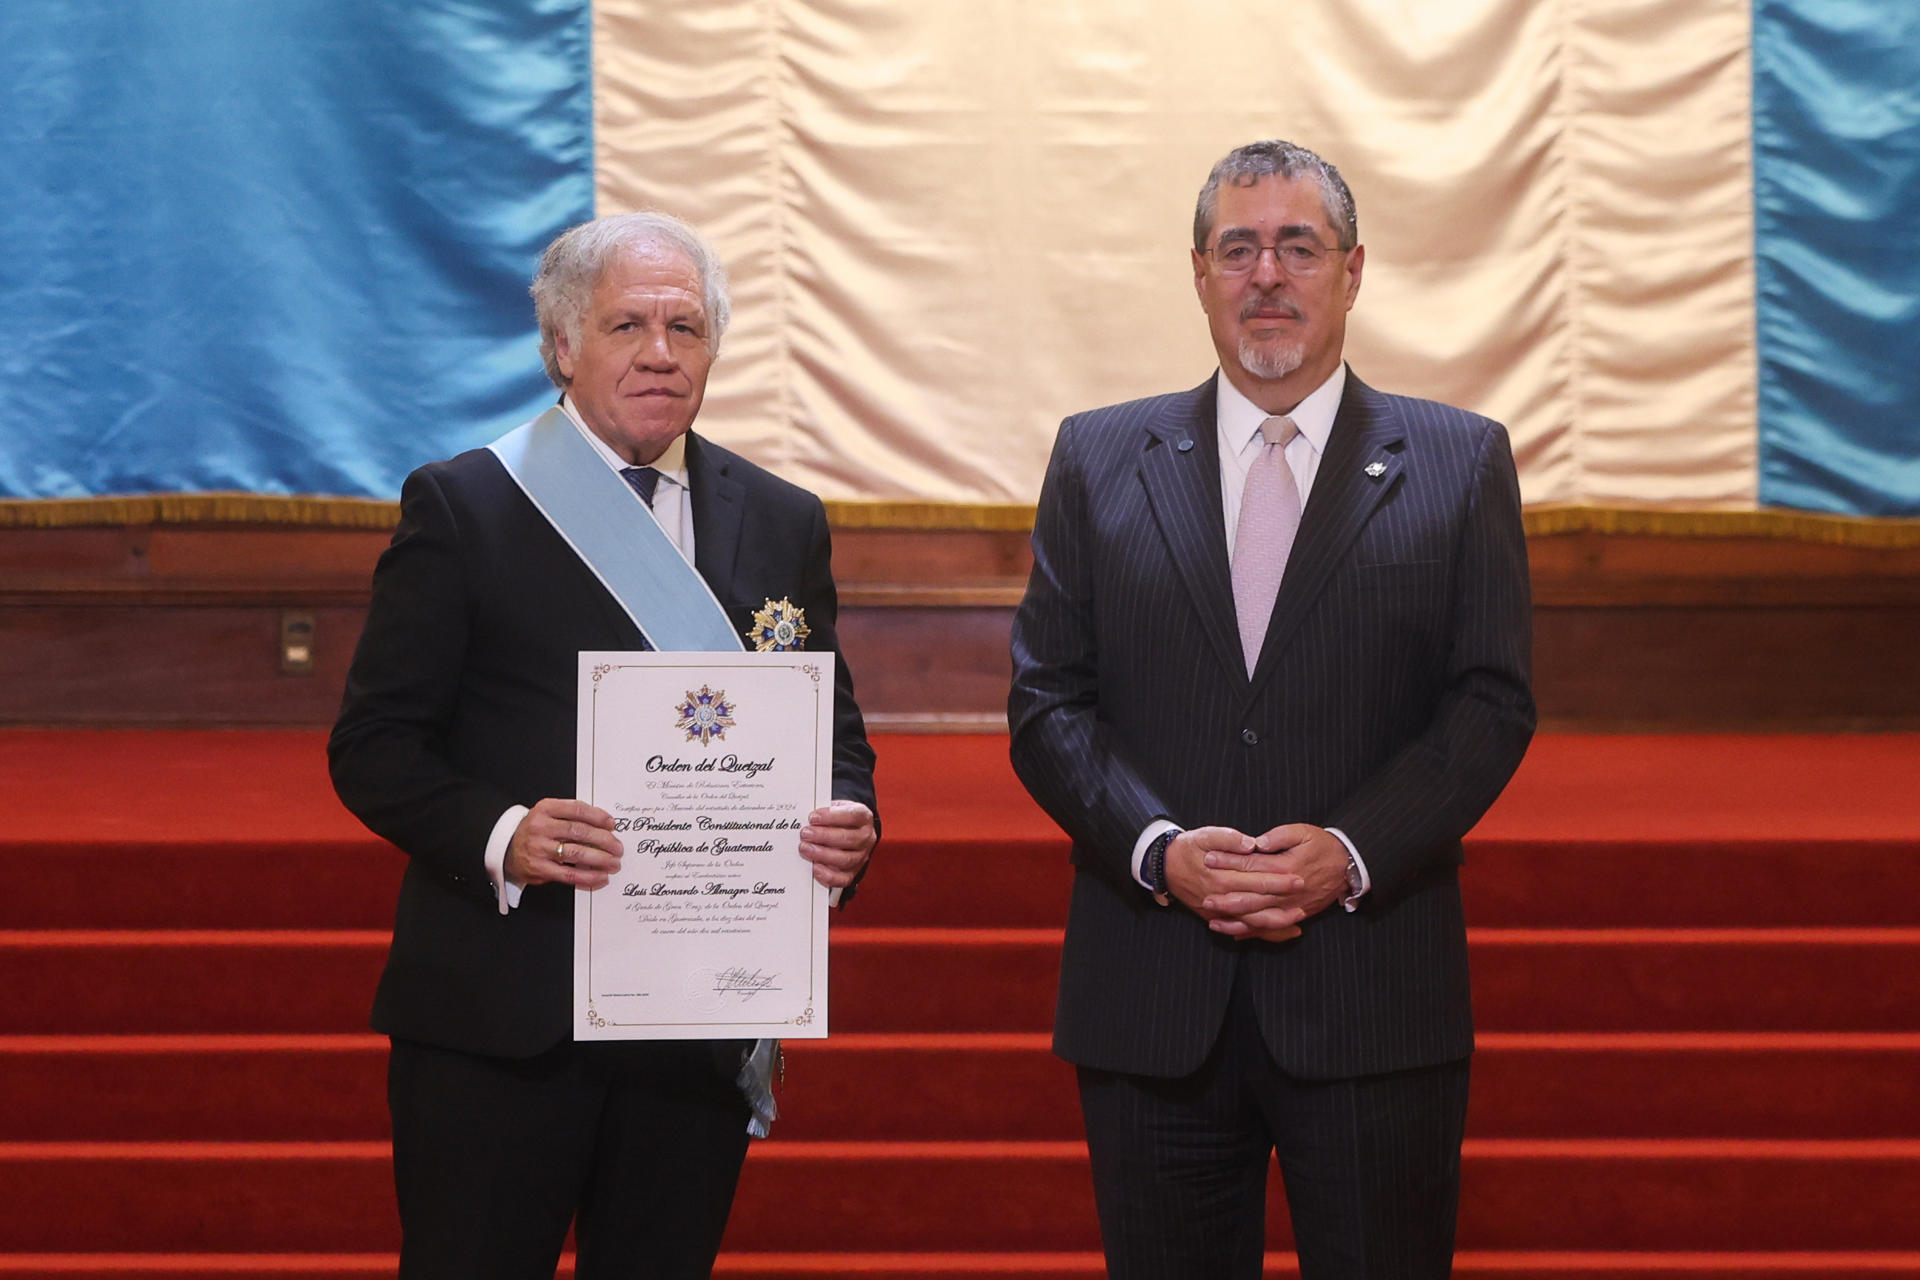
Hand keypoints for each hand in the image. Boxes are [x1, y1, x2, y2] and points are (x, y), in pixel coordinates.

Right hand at [504, 798, 622, 889]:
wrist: (506, 848)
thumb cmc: (534, 830)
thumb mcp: (548, 814)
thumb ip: (571, 816)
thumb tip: (604, 826)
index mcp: (545, 809)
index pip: (577, 809)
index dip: (598, 816)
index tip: (611, 824)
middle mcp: (541, 827)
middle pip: (579, 831)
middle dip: (604, 840)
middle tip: (618, 847)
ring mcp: (539, 848)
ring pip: (576, 853)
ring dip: (600, 859)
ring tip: (613, 863)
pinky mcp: (539, 868)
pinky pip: (568, 875)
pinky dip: (588, 877)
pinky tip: (600, 877)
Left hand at [799, 799, 875, 888]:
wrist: (848, 832)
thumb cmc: (839, 819)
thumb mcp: (835, 808)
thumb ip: (825, 812)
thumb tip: (807, 819)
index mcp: (864, 817)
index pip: (853, 815)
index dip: (832, 816)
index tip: (813, 817)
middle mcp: (866, 838)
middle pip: (849, 838)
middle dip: (824, 836)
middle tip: (805, 833)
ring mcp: (861, 857)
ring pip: (845, 859)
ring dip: (822, 854)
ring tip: (805, 848)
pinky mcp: (853, 873)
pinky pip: (843, 879)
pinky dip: (828, 875)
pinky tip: (814, 867)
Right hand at [1163, 825, 1307, 941]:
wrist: (1165, 866)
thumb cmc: (1188, 848)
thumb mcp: (1204, 835)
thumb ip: (1228, 838)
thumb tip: (1251, 844)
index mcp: (1221, 876)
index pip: (1256, 880)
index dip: (1278, 880)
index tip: (1298, 877)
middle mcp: (1221, 898)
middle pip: (1258, 904)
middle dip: (1283, 901)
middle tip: (1304, 895)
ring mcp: (1218, 912)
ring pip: (1252, 923)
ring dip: (1276, 923)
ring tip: (1298, 919)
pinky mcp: (1217, 919)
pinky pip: (1243, 930)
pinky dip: (1263, 933)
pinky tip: (1282, 932)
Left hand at [1200, 823, 1350, 939]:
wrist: (1347, 865)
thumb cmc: (1322, 845)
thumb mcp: (1303, 832)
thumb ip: (1279, 836)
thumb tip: (1257, 843)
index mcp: (1286, 867)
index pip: (1251, 865)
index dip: (1228, 862)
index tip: (1208, 858)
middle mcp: (1287, 891)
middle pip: (1251, 896)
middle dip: (1226, 898)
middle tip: (1204, 897)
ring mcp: (1291, 906)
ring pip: (1259, 917)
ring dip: (1236, 920)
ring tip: (1213, 920)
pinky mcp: (1294, 914)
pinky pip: (1271, 927)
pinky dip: (1253, 932)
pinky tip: (1234, 934)